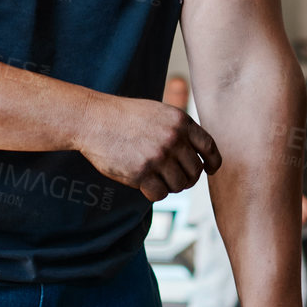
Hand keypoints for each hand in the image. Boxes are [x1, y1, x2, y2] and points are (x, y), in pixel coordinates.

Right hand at [73, 95, 220, 200]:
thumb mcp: (158, 112)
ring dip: (170, 186)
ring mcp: (158, 156)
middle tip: (173, 177)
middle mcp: (173, 138)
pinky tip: (144, 184)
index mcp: (180, 121)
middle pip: (195, 171)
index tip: (210, 169)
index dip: (212, 162)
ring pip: (179, 185)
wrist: (93, 119)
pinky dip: (154, 193)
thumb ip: (179, 130)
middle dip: (187, 178)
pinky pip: (160, 194)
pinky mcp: (142, 173)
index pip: (209, 147)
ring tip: (156, 178)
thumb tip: (200, 158)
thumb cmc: (124, 117)